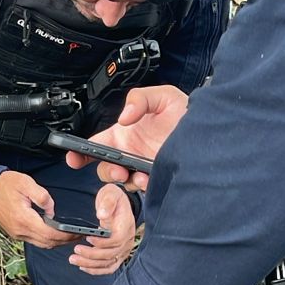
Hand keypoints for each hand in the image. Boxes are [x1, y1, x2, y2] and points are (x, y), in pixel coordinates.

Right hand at [0, 170, 75, 248]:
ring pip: (42, 244)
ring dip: (57, 242)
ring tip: (70, 235)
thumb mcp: (26, 183)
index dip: (66, 235)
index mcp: (24, 219)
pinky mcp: (16, 233)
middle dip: (65, 240)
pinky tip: (55, 233)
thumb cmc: (4, 185)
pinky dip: (47, 240)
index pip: (50, 233)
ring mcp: (18, 234)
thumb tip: (52, 211)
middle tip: (78, 234)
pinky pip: (35, 241)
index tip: (77, 232)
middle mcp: (20, 230)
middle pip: (48, 243)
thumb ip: (43, 197)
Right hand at [63, 85, 188, 192]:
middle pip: (105, 169)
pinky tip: (150, 176)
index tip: (73, 157)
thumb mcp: (163, 96)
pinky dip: (144, 184)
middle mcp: (130, 154)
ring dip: (126, 179)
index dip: (81, 152)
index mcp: (125, 135)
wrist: (211, 133)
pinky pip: (143, 187)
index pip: (96, 145)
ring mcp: (142, 169)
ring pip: (123, 181)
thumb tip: (125, 117)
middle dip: (107, 171)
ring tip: (137, 174)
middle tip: (117, 169)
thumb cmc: (186, 113)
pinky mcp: (156, 179)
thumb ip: (140, 99)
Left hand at [69, 183, 135, 275]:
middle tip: (75, 251)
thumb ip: (107, 203)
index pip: (116, 240)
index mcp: (126, 227)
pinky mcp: (118, 255)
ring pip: (108, 263)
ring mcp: (123, 250)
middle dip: (91, 255)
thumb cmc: (113, 199)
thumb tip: (101, 215)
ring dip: (90, 264)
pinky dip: (96, 270)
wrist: (118, 204)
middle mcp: (127, 241)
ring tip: (74, 260)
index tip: (88, 238)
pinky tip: (83, 267)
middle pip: (110, 254)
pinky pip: (109, 267)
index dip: (102, 242)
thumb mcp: (110, 193)